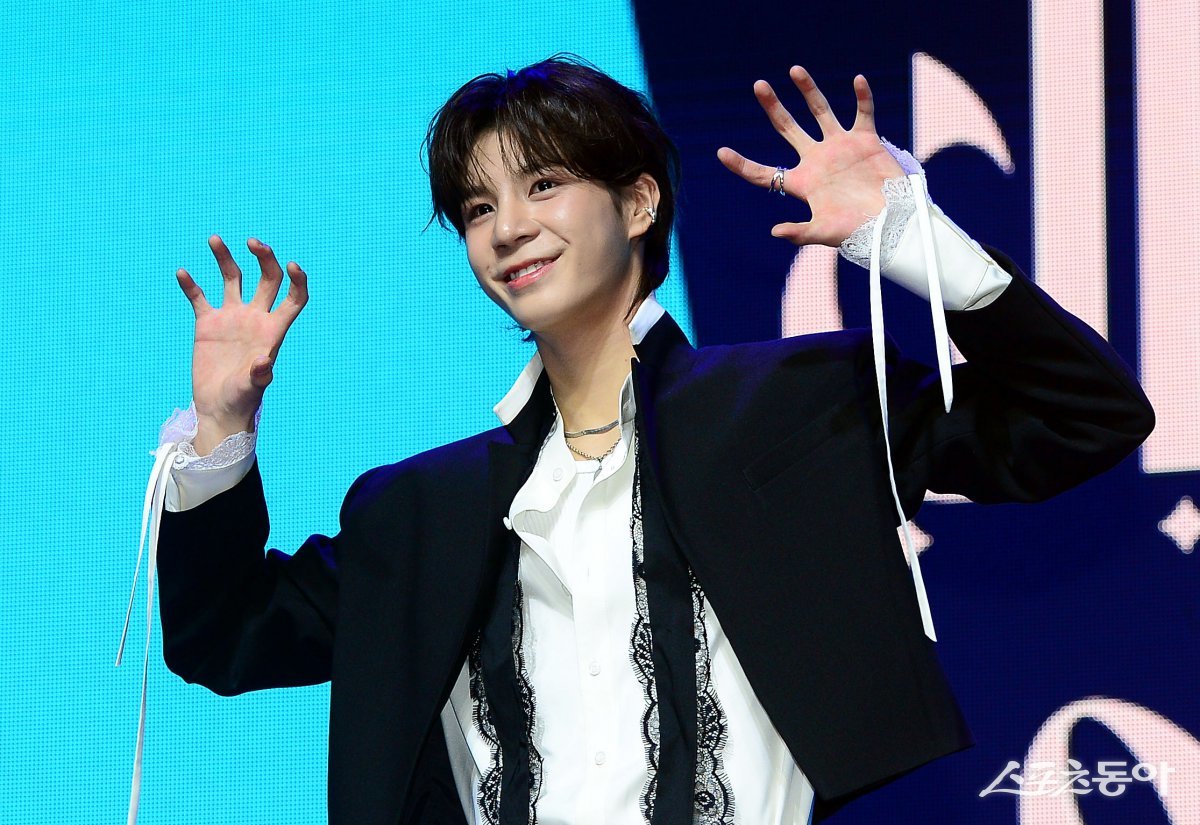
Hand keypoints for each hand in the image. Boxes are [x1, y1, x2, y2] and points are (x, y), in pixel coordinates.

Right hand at [175, 236, 307, 447]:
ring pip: (233, 278)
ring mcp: (231, 318)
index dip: (297, 280)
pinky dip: (191, 284)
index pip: (294, 297)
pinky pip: (199, 297)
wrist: (219, 408)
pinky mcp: (207, 324)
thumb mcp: (252, 387)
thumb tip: (264, 361)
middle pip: (267, 278)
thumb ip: (260, 374)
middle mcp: (255, 317)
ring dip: (225, 258)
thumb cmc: (241, 401)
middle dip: (264, 257)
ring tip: (215, 239)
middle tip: (252, 242)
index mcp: (273, 329)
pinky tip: (182, 273)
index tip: (291, 265)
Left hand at [718, 67, 904, 246]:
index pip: (765, 173)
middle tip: (759, 85)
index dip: (742, 165)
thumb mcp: (823, 232)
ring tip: (794, 69)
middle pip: (787, 128)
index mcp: (801, 182)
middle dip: (773, 107)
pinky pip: (863, 113)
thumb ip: (799, 232)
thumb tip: (774, 231)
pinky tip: (858, 80)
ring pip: (820, 111)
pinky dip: (863, 97)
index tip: (721, 153)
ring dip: (808, 90)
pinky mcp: (865, 140)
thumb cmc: (856, 231)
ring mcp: (840, 147)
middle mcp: (816, 160)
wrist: (890, 224)